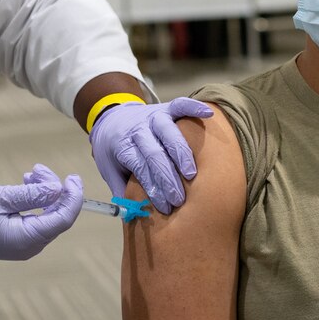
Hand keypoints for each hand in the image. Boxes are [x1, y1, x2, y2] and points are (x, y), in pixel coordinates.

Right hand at [0, 164, 82, 259]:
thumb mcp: (2, 198)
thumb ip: (33, 195)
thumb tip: (58, 190)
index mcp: (28, 239)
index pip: (64, 218)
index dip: (73, 197)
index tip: (73, 178)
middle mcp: (30, 246)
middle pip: (57, 215)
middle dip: (54, 190)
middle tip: (38, 169)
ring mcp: (24, 244)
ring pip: (47, 215)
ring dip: (43, 193)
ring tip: (30, 174)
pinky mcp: (18, 238)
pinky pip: (36, 218)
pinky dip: (35, 201)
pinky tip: (26, 184)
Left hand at [89, 97, 213, 214]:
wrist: (112, 116)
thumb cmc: (114, 149)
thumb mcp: (109, 169)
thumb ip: (121, 190)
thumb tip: (135, 214)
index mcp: (123, 145)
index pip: (140, 167)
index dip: (153, 188)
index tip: (165, 207)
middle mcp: (138, 129)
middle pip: (155, 153)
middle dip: (168, 178)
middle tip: (179, 199)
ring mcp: (153, 116)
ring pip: (169, 132)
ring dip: (181, 153)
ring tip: (191, 174)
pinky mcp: (165, 108)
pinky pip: (180, 105)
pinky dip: (194, 107)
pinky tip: (209, 114)